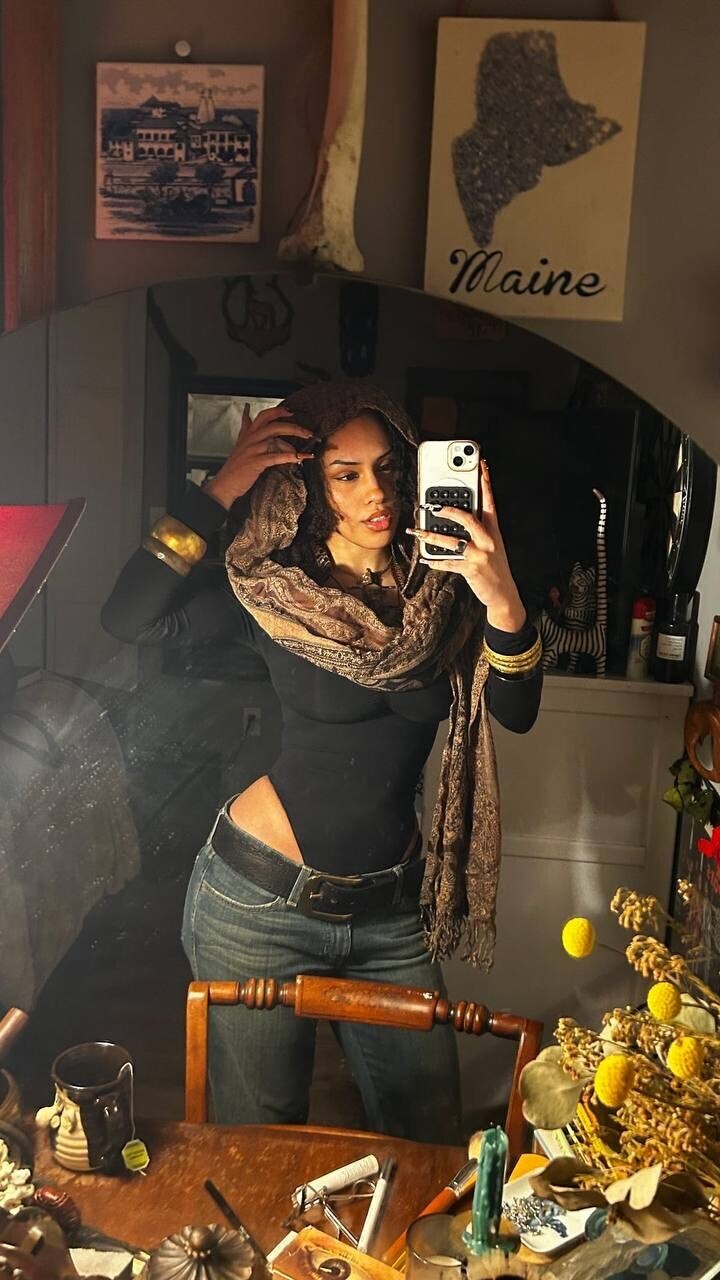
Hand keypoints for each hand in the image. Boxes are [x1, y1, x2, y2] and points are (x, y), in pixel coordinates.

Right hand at [203, 403, 316, 509]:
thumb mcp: (239, 442)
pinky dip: (289, 457)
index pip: (264, 416)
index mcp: (248, 434)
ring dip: (293, 445)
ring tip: (303, 452)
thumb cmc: (235, 465)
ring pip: (276, 440)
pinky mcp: (256, 462)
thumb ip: (245, 427)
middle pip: (274, 426)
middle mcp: (251, 439)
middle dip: (293, 427)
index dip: (278, 412)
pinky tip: (299, 458)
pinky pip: (276, 456)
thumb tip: (247, 412)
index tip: (290, 411)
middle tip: (306, 432)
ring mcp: (253, 450)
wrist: (225, 483)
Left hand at [406, 460, 525, 631]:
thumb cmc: (496, 568)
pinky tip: (426, 559)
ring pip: (451, 542)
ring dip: (430, 537)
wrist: (504, 595)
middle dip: (448, 511)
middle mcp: (488, 540)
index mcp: (494, 531)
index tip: (481, 465)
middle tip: (432, 507)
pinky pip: (448, 563)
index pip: (490, 501)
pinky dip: (435, 562)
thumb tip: (459, 517)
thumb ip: (480, 531)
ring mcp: (480, 555)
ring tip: (417, 532)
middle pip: (468, 518)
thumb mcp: (493, 546)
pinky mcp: (471, 570)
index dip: (486, 482)